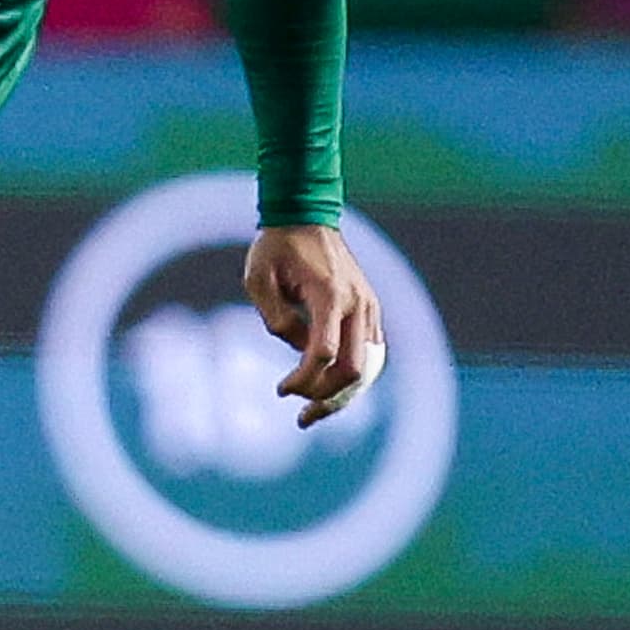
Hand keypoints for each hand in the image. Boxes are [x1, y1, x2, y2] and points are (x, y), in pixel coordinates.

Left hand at [242, 222, 384, 429]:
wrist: (306, 215)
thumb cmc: (276, 247)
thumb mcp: (257, 280)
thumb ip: (277, 320)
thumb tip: (299, 351)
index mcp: (329, 294)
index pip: (324, 354)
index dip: (303, 380)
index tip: (281, 390)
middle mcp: (357, 303)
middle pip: (353, 369)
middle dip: (326, 397)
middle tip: (300, 411)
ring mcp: (369, 306)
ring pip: (369, 367)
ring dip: (344, 395)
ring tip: (316, 414)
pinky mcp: (371, 308)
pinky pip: (371, 354)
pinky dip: (355, 378)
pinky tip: (331, 392)